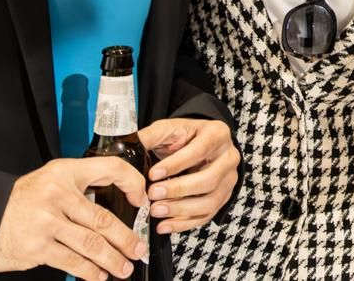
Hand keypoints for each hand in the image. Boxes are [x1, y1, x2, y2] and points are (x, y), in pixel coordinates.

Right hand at [0, 156, 148, 280]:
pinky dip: (90, 271)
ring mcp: (47, 222)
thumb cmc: (20, 201)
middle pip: (104, 218)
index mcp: (65, 173)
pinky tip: (99, 275)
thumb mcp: (50, 181)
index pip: (110, 169)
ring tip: (124, 267)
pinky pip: (73, 261)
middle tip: (138, 248)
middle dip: (127, 238)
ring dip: (113, 260)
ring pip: (92, 244)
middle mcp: (57, 195)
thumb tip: (117, 203)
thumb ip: (79, 187)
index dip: (132, 183)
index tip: (142, 199)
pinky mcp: (38, 247)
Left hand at [137, 117, 239, 234]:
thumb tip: (125, 147)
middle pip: (209, 179)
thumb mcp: (168, 129)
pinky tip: (164, 225)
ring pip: (210, 202)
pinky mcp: (222, 198)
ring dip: (180, 210)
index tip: (153, 174)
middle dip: (178, 190)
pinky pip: (205, 216)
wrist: (199, 145)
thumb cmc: (184, 137)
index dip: (176, 164)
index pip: (200, 151)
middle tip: (153, 194)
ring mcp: (228, 181)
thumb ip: (150, 136)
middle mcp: (228, 158)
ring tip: (156, 211)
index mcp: (217, 135)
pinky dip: (184, 224)